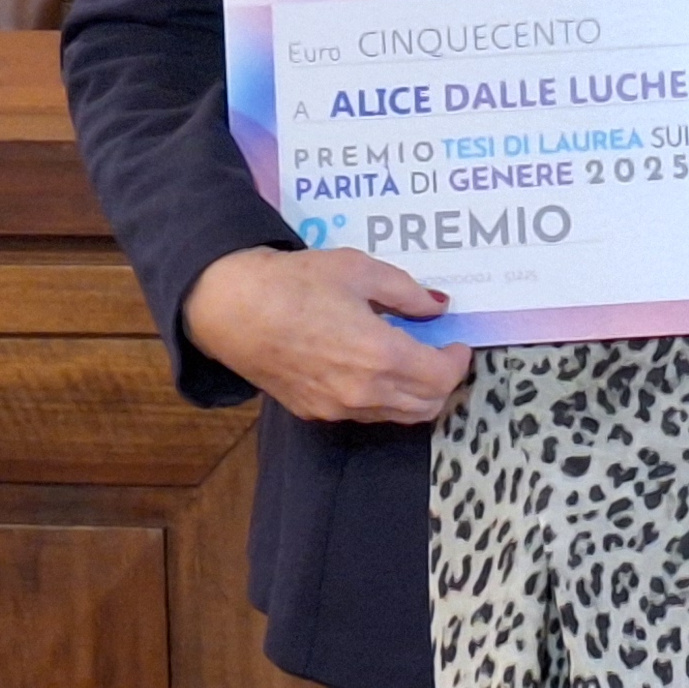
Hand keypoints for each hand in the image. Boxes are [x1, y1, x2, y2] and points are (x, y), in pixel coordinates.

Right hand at [180, 246, 467, 424]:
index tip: (456, 342)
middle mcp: (364, 392)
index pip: (442, 377)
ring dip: (417, 394)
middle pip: (428, 405)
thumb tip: (437, 306)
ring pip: (400, 417)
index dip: (457, 361)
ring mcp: (338, 408)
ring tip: (412, 361)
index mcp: (381, 355)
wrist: (231, 307)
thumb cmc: (295, 282)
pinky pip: (368, 415)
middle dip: (443, 380)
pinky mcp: (316, 412)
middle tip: (439, 353)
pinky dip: (386, 399)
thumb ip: (407, 292)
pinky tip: (375, 369)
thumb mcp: (360, 270)